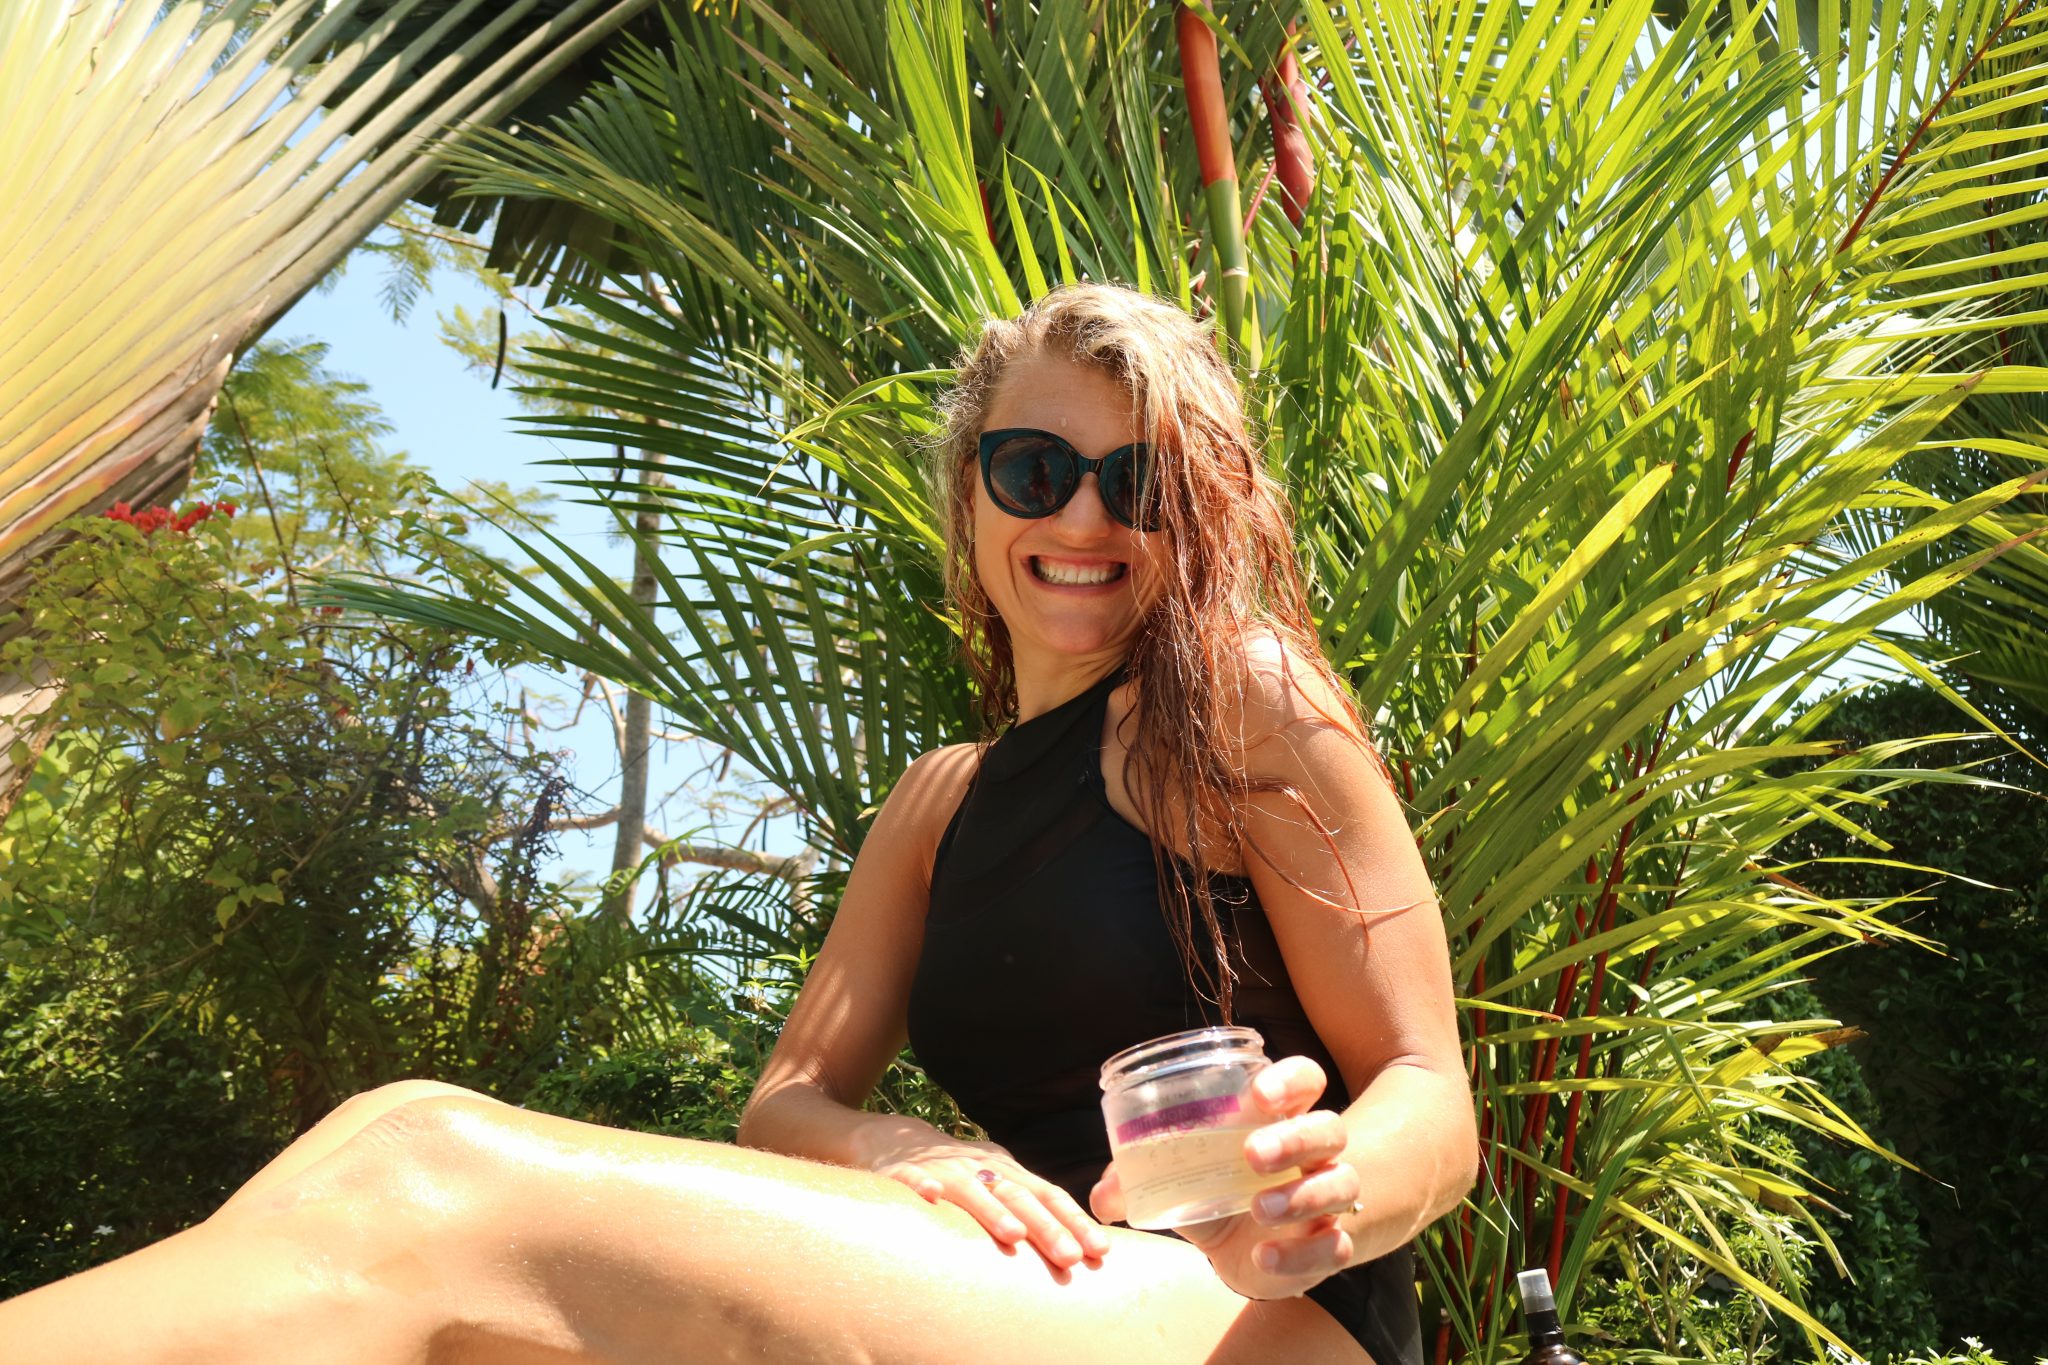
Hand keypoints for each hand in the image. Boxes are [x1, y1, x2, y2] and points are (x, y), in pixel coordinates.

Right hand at [869, 1131, 1110, 1269]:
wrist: (898, 1141)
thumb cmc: (961, 1173)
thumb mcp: (997, 1182)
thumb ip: (1028, 1206)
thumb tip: (1076, 1244)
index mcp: (1007, 1173)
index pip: (1048, 1195)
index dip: (1074, 1221)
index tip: (1100, 1250)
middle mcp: (981, 1169)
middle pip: (1018, 1196)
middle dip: (1046, 1226)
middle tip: (1070, 1257)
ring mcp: (944, 1170)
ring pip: (971, 1190)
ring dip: (993, 1211)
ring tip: (1015, 1235)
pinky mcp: (904, 1173)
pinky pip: (912, 1180)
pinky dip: (922, 1187)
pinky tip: (931, 1198)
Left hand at [1091, 1055, 1360, 1299]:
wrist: (1251, 1252)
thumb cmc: (1217, 1192)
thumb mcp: (1180, 1178)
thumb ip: (1139, 1177)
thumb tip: (1101, 1196)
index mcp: (1280, 1117)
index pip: (1304, 1080)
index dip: (1289, 1081)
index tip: (1258, 1094)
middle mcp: (1313, 1153)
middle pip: (1328, 1128)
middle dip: (1295, 1137)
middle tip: (1252, 1153)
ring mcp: (1328, 1198)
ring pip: (1340, 1183)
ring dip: (1302, 1195)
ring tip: (1258, 1207)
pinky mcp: (1328, 1245)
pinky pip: (1333, 1246)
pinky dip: (1302, 1253)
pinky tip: (1265, 1256)